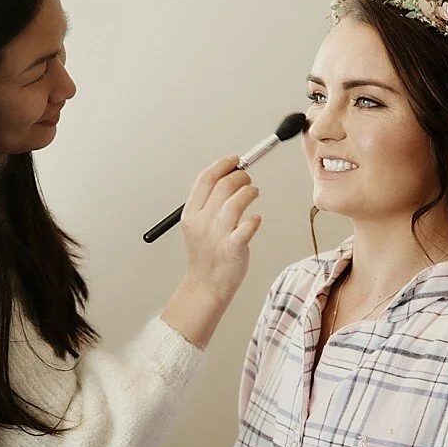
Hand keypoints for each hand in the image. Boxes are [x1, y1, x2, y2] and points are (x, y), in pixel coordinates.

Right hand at [180, 155, 262, 302]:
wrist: (205, 286)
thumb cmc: (206, 255)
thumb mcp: (197, 225)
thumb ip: (208, 203)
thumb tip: (227, 178)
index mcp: (191, 214)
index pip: (206, 179)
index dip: (222, 165)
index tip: (234, 160)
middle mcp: (202, 223)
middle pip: (222, 186)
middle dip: (239, 176)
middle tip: (247, 178)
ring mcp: (217, 236)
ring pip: (235, 203)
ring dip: (248, 192)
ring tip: (254, 192)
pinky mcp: (233, 249)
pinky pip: (246, 229)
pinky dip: (253, 220)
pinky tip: (255, 218)